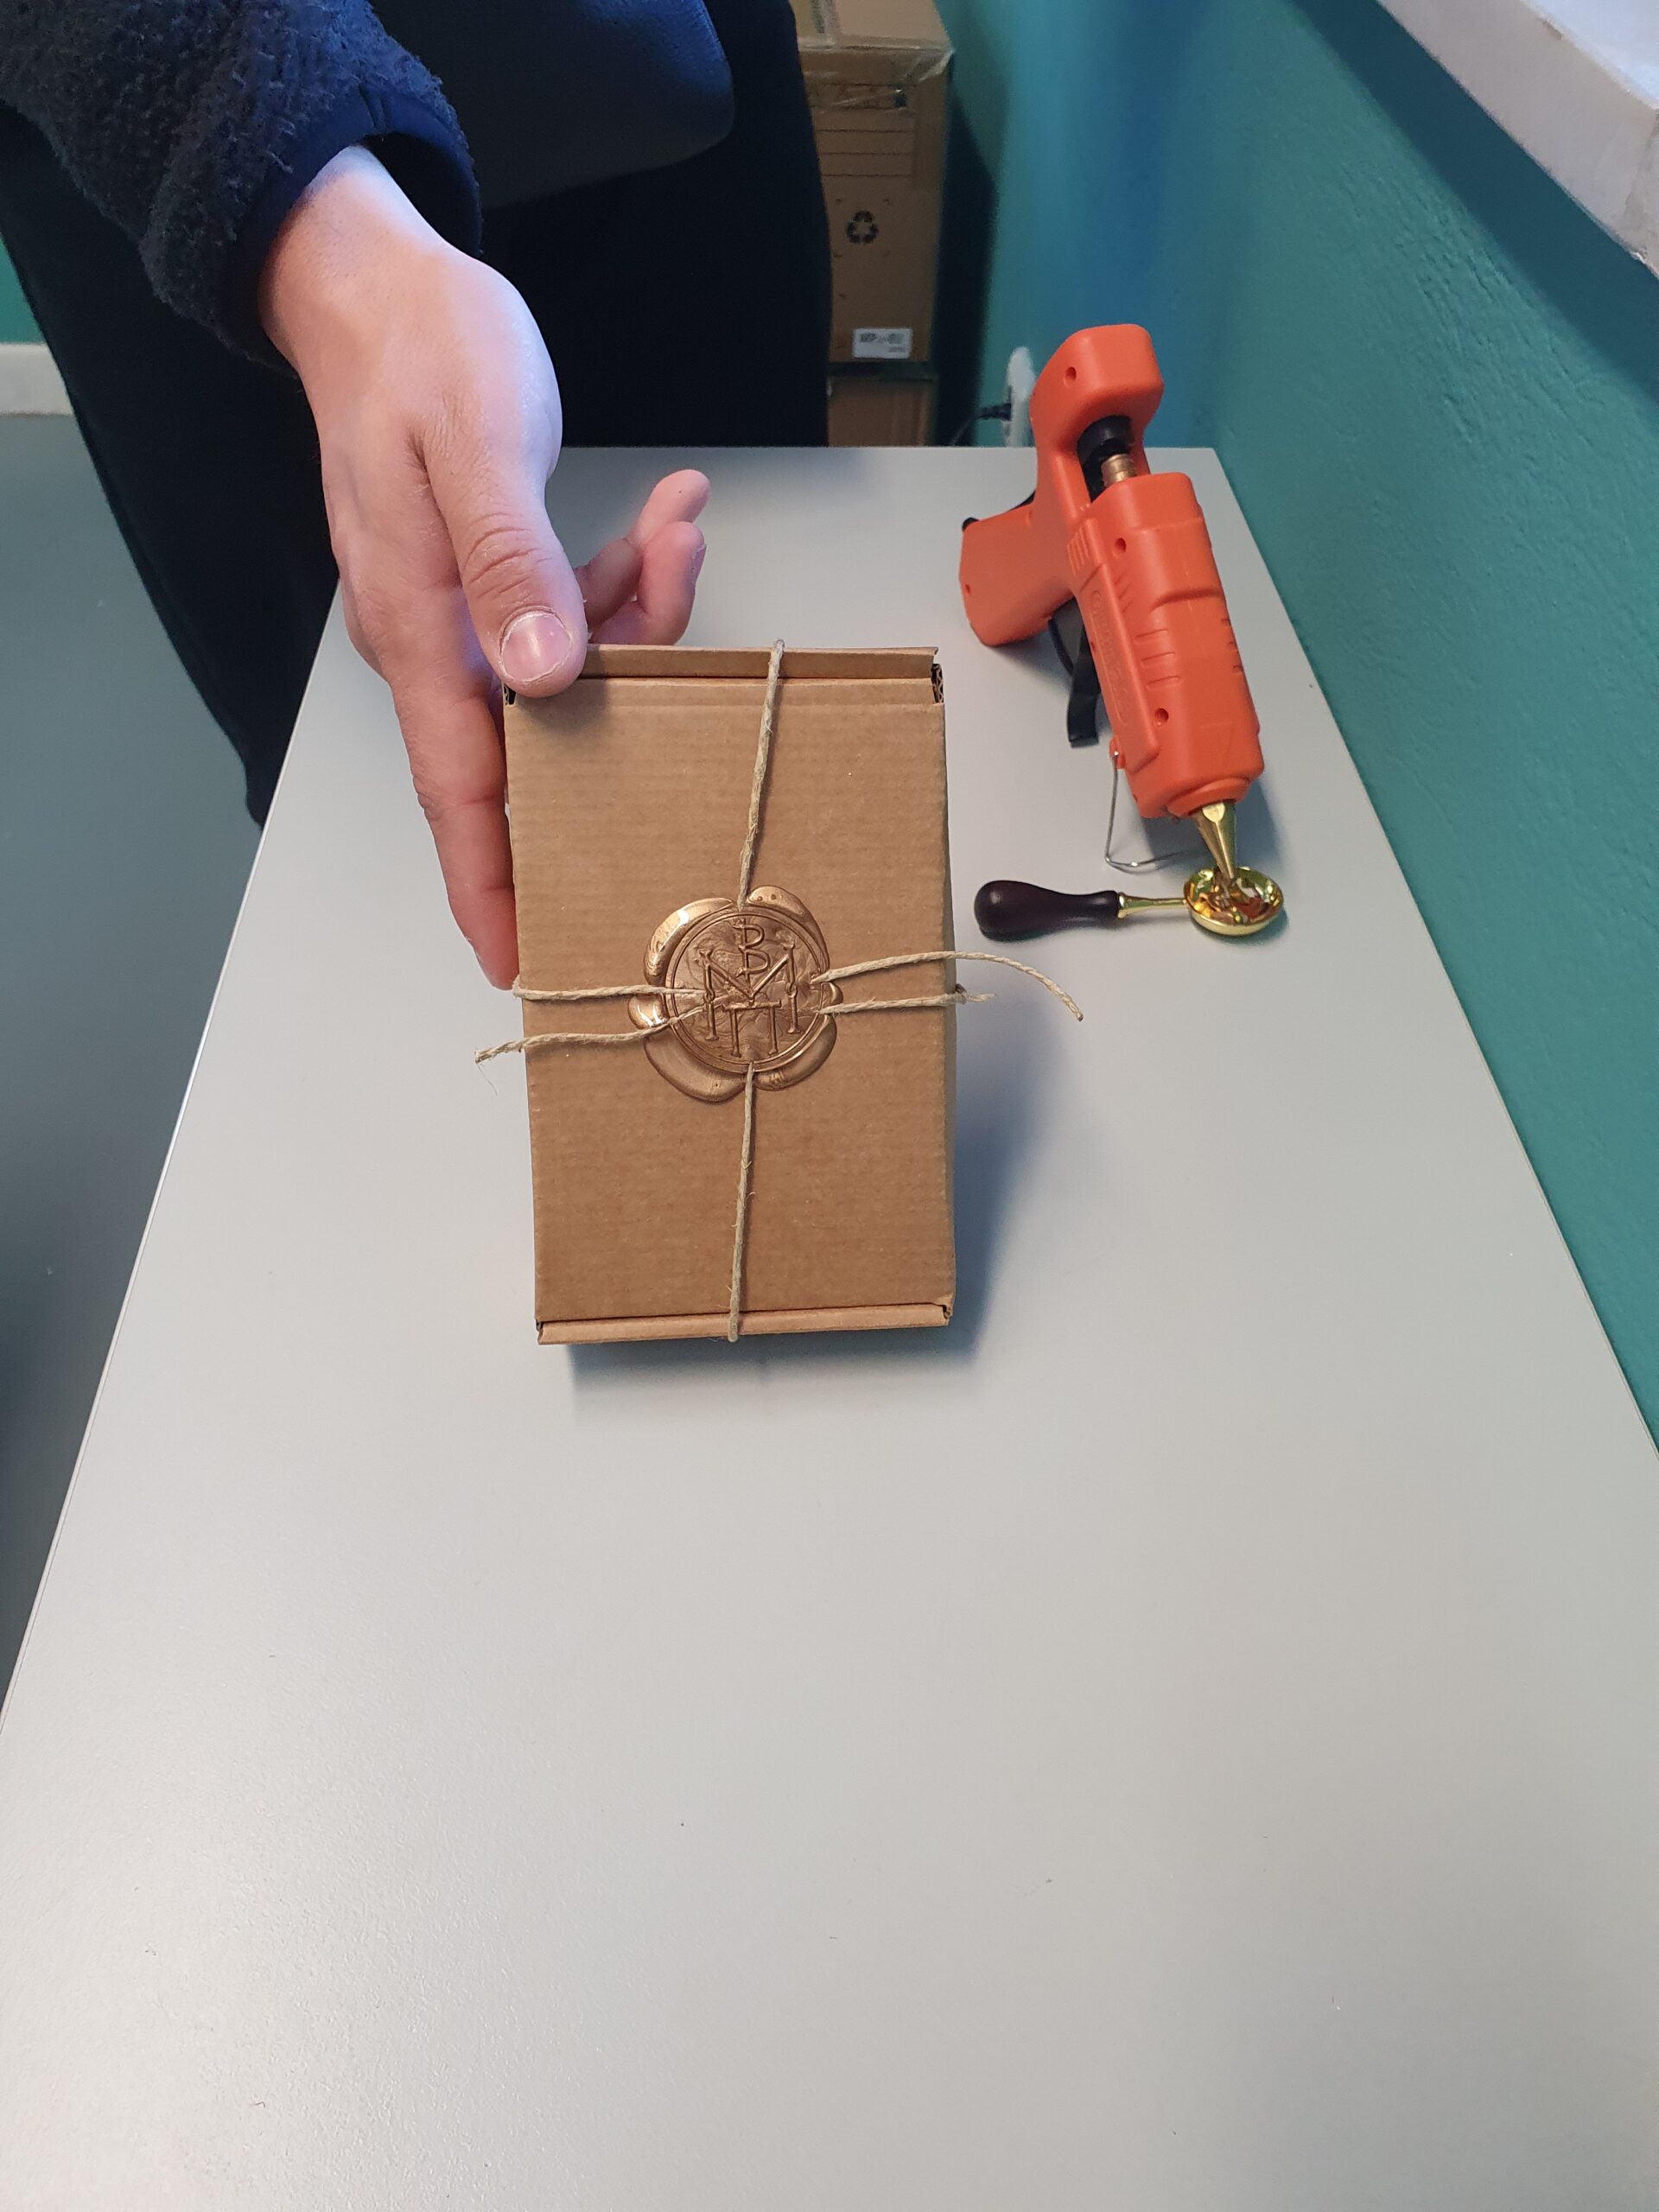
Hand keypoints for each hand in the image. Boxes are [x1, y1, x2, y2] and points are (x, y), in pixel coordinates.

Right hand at [258, 148, 708, 984]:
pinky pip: (572, 618)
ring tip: (677, 526)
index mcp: (420, 631)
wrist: (374, 284)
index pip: (460, 791)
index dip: (495, 885)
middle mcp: (439, 645)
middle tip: (679, 592)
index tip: (527, 963)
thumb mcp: (473, 445)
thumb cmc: (419, 352)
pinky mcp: (494, 585)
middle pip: (546, 735)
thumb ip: (510, 565)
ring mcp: (465, 619)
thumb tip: (544, 682)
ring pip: (574, 674)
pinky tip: (664, 519)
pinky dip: (623, 583)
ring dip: (641, 619)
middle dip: (630, 701)